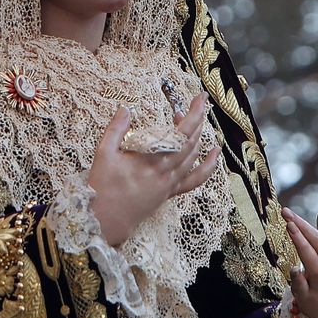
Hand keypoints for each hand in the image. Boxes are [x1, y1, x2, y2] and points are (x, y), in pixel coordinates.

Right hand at [87, 93, 221, 246]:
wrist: (105, 219)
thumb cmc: (102, 186)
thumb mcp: (103, 153)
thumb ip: (116, 129)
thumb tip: (125, 109)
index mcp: (151, 160)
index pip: (180, 133)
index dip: (194, 114)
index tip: (201, 98)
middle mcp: (165, 172)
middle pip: (191, 143)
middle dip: (198, 121)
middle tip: (197, 104)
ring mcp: (170, 184)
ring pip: (193, 157)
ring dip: (197, 137)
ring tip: (193, 122)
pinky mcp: (169, 193)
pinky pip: (194, 180)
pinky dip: (208, 167)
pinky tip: (215, 155)